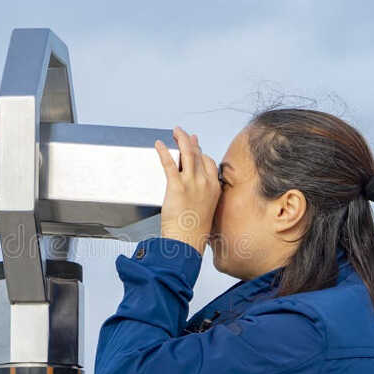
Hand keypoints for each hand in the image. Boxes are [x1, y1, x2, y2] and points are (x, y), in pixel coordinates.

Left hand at [153, 125, 218, 253]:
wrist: (188, 241)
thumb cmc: (195, 231)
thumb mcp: (206, 210)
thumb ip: (203, 198)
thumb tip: (196, 194)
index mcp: (214, 188)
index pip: (210, 162)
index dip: (201, 153)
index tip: (196, 148)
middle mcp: (205, 182)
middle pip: (199, 154)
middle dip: (190, 141)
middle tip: (183, 134)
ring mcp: (192, 183)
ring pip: (188, 153)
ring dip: (181, 139)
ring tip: (175, 132)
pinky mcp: (177, 186)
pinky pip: (169, 163)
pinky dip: (163, 152)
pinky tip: (159, 145)